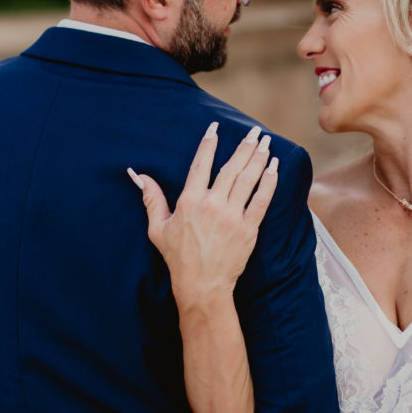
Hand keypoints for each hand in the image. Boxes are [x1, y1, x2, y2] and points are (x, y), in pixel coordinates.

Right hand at [127, 123, 278, 314]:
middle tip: (254, 131)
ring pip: (248, 179)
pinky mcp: (248, 229)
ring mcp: (232, 216)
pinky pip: (261, 200)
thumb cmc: (177, 258)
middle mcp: (212, 205)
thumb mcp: (158, 228)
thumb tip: (137, 175)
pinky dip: (269, 182)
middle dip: (244, 146)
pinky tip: (274, 167)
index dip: (209, 143)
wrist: (201, 285)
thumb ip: (151, 198)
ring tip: (266, 143)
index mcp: (190, 201)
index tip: (216, 127)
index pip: (201, 164)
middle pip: (231, 167)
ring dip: (259, 158)